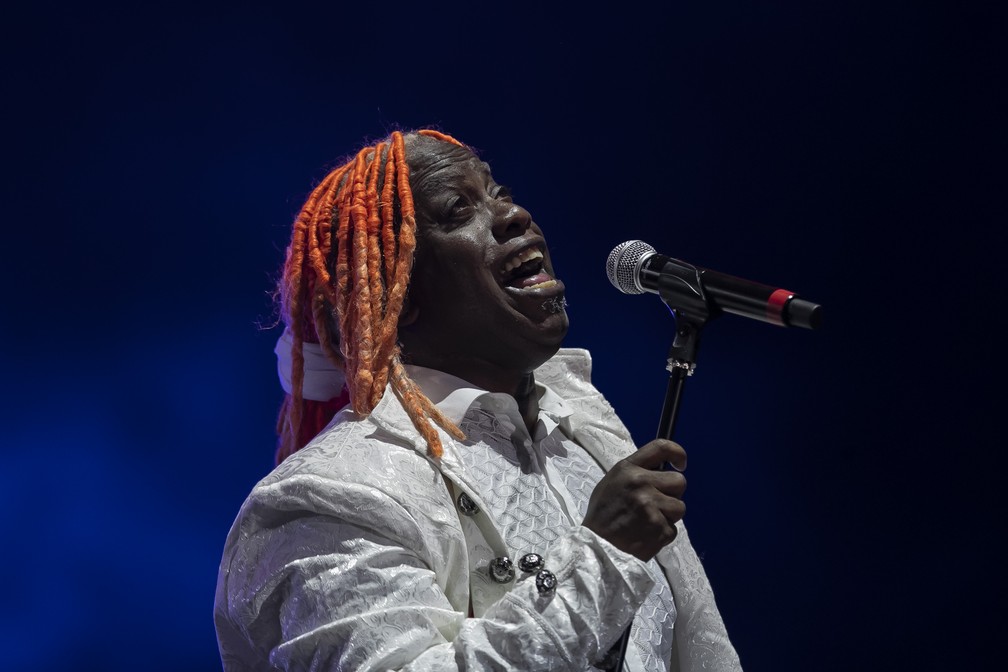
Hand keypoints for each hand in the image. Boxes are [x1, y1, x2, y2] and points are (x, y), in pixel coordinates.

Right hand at [582, 439, 686, 561]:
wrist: (596, 547)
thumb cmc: (603, 514)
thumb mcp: (612, 482)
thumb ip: (635, 473)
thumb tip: (660, 472)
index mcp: (628, 469)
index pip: (660, 447)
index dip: (677, 453)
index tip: (681, 464)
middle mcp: (641, 483)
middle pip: (679, 481)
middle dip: (673, 493)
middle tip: (658, 504)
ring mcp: (651, 506)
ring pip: (680, 507)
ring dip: (669, 516)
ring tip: (649, 522)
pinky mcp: (659, 528)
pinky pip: (673, 529)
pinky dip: (662, 534)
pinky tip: (646, 535)